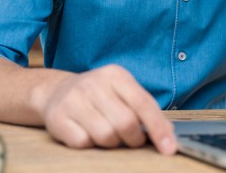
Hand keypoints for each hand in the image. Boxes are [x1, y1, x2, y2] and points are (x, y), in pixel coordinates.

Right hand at [36, 64, 176, 154]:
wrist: (56, 91)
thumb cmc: (99, 97)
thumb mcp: (122, 92)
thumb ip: (144, 109)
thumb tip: (168, 136)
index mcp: (115, 75)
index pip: (143, 103)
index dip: (158, 128)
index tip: (169, 149)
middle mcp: (93, 84)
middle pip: (125, 123)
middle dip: (133, 139)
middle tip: (131, 140)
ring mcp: (73, 99)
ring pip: (105, 136)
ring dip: (111, 143)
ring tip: (107, 134)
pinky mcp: (57, 117)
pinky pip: (83, 143)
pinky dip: (89, 144)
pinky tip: (86, 132)